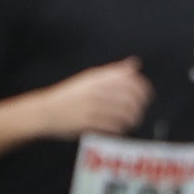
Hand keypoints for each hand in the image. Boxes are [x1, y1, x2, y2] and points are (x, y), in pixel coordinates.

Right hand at [36, 58, 153, 139]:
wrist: (46, 111)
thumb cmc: (70, 95)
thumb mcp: (90, 78)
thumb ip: (113, 71)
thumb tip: (135, 64)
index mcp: (98, 78)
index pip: (131, 80)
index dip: (143, 89)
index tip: (146, 97)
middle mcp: (96, 90)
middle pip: (131, 98)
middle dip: (140, 107)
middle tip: (139, 112)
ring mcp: (92, 107)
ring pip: (124, 114)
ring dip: (132, 119)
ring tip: (131, 122)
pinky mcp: (88, 122)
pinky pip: (113, 126)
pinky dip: (120, 129)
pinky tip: (119, 129)